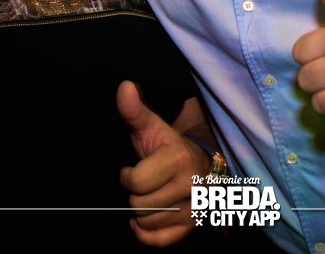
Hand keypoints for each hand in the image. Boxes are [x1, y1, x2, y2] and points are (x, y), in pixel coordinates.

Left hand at [117, 82, 207, 246]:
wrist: (200, 163)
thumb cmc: (168, 145)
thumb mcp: (152, 125)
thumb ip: (134, 110)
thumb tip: (124, 87)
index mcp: (179, 159)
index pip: (136, 182)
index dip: (127, 176)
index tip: (133, 168)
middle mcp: (190, 186)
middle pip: (139, 205)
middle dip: (135, 194)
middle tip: (144, 182)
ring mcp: (193, 208)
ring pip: (147, 223)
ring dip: (141, 212)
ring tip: (149, 195)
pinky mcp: (192, 226)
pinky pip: (159, 241)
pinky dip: (146, 234)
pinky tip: (145, 219)